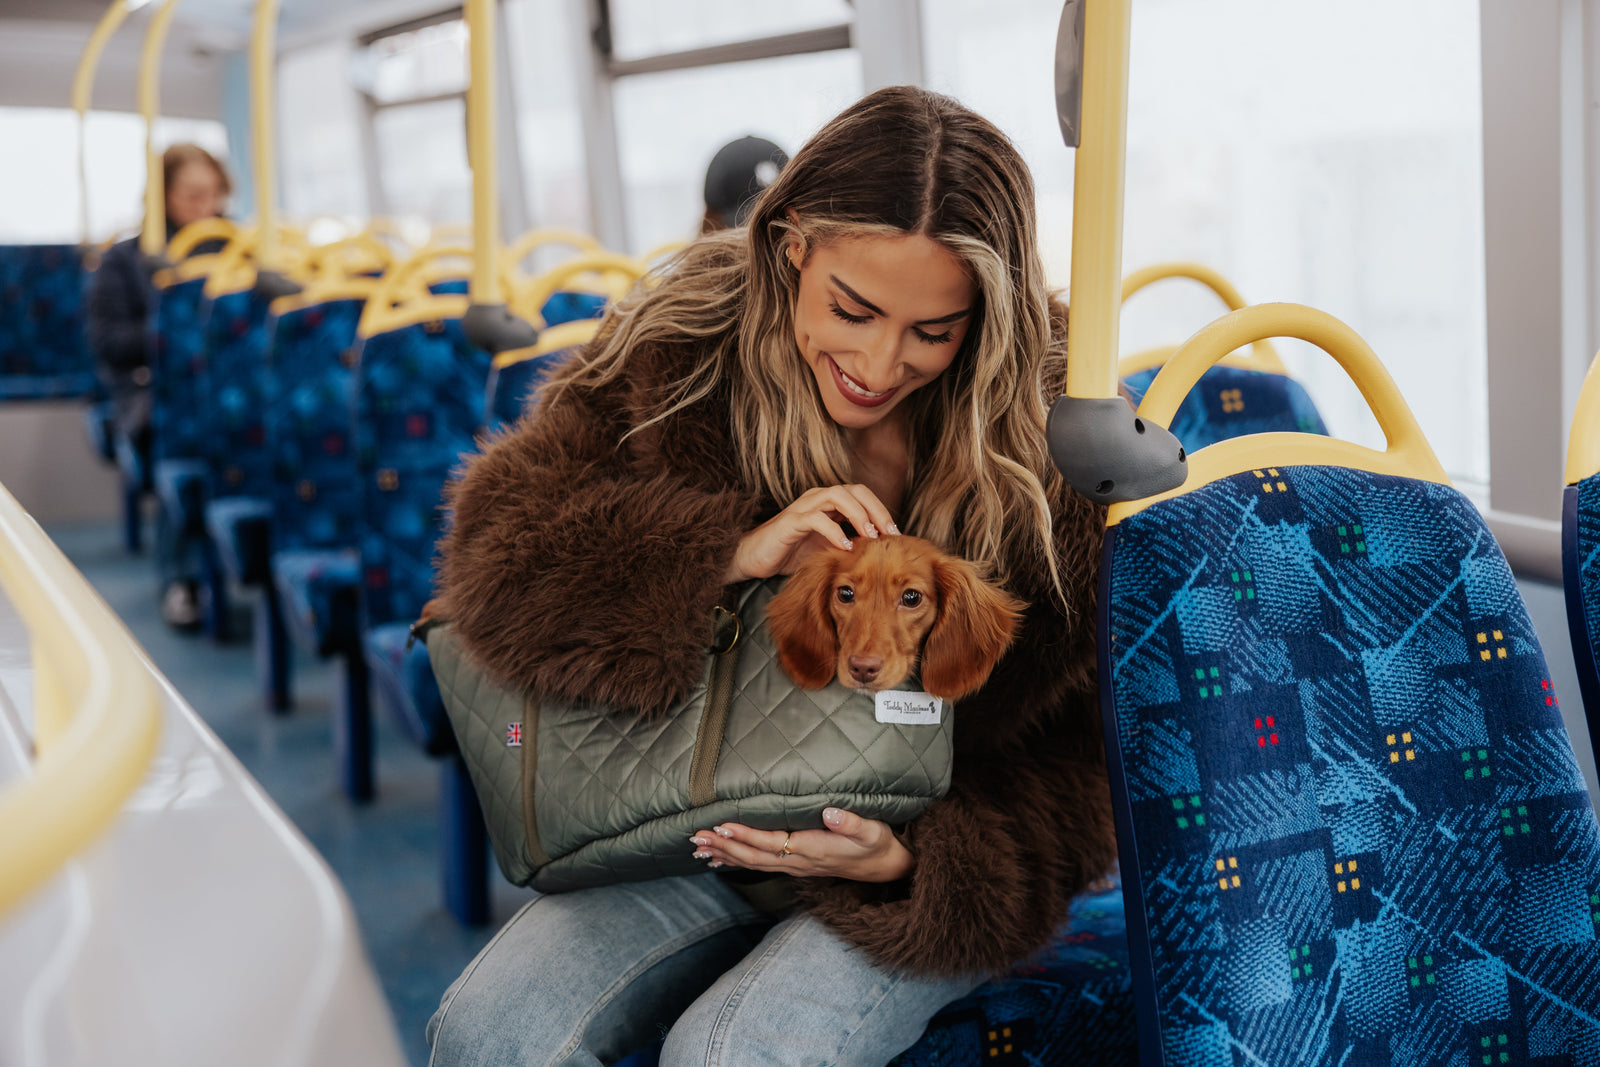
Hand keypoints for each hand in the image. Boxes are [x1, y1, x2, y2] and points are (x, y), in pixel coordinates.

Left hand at [688, 808, 913, 882]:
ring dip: (725, 855)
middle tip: (696, 837)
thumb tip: (831, 812)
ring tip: (698, 848)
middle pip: (754, 856)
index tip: (723, 825)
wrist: (885, 867)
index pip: (773, 843)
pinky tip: (720, 860)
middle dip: (724, 846)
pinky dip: (737, 862)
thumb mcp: (872, 831)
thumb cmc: (877, 844)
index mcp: (813, 850)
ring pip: (753, 863)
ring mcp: (795, 867)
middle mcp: (799, 862)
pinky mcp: (795, 866)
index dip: (747, 835)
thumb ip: (851, 822)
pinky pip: (760, 865)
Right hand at [722, 485, 899, 583]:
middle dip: (876, 510)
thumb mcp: (827, 548)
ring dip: (859, 515)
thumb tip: (881, 553)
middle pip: (855, 490)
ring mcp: (803, 507)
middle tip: (890, 534)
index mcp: (829, 503)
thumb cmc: (791, 553)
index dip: (882, 511)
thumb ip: (850, 544)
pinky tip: (846, 547)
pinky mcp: (789, 522)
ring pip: (837, 496)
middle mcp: (818, 499)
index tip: (897, 535)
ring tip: (871, 537)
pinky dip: (834, 531)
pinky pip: (816, 518)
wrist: (754, 558)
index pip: (863, 495)